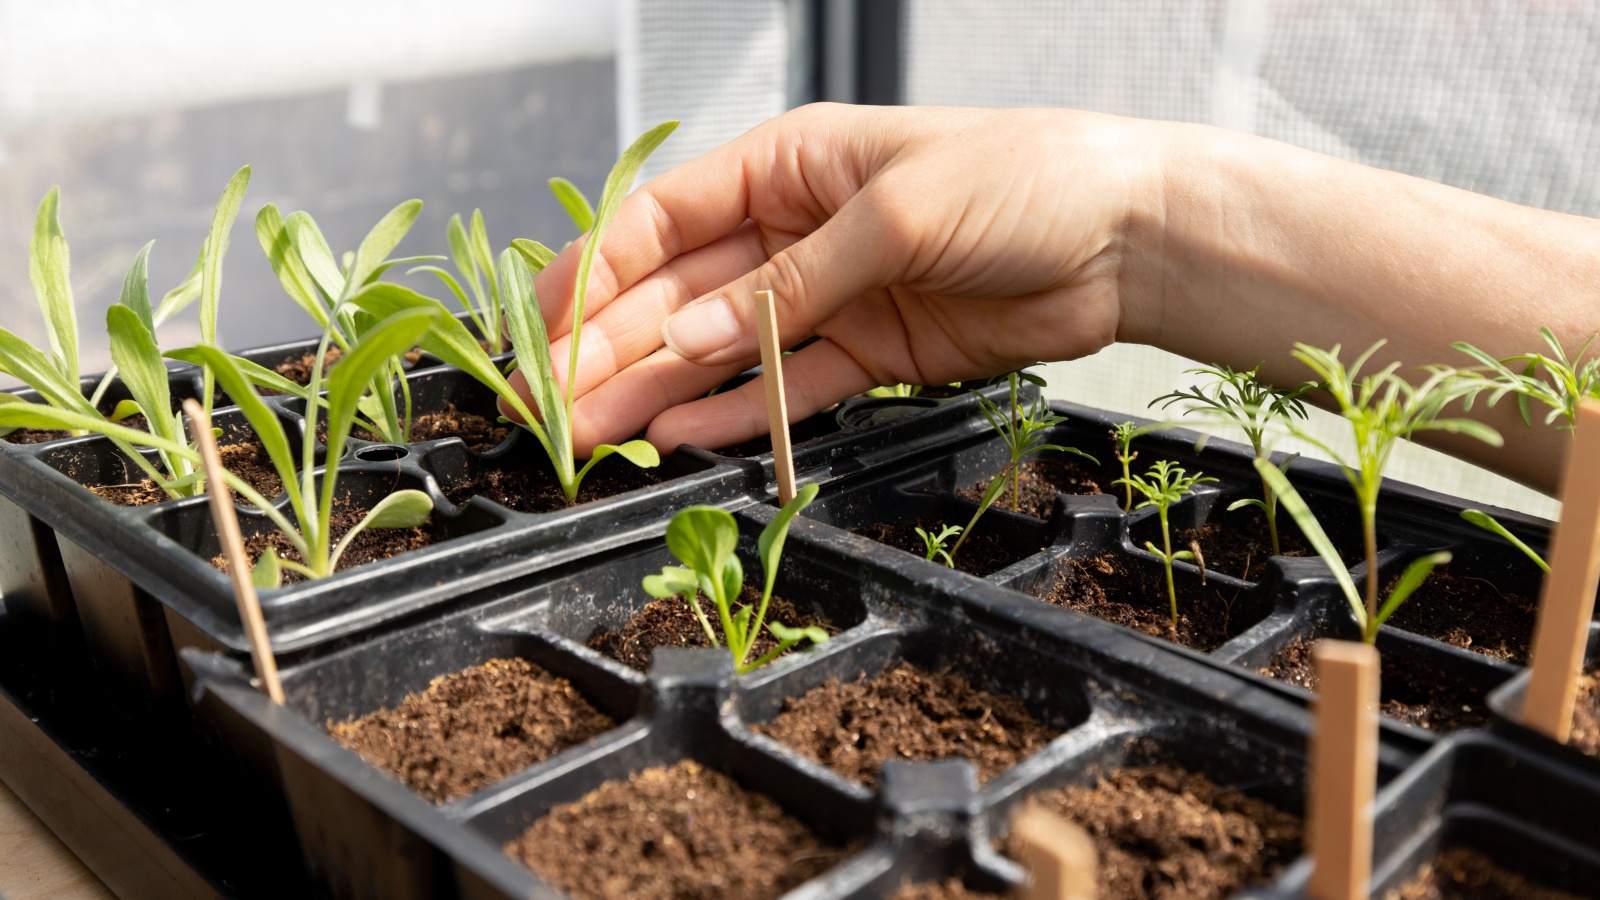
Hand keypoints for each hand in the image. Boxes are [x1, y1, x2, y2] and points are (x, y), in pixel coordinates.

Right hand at [506, 103, 1164, 455]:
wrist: (1126, 238)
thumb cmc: (1021, 180)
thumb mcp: (894, 215)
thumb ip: (789, 283)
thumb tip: (685, 338)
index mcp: (786, 165)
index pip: (661, 220)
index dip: (592, 274)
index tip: (540, 331)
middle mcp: (793, 229)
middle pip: (678, 295)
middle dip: (610, 348)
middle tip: (550, 410)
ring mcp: (829, 296)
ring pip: (721, 350)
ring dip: (656, 392)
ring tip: (593, 439)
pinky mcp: (870, 352)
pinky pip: (785, 388)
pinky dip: (736, 415)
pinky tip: (677, 439)